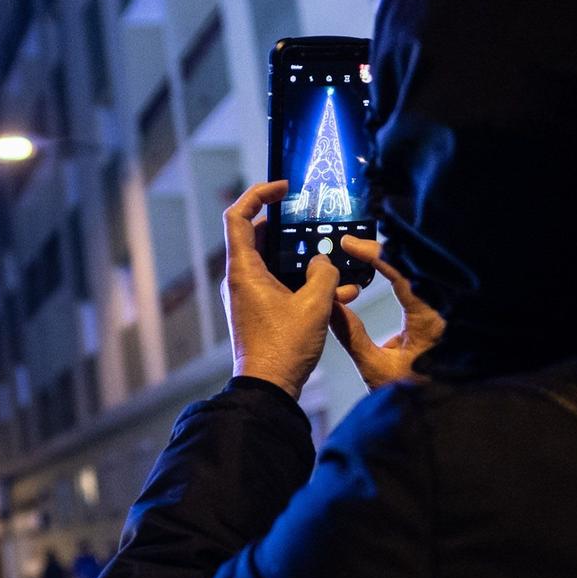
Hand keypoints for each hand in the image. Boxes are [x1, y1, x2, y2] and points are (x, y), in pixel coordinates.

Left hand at [221, 181, 340, 397]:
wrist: (268, 389)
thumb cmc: (283, 348)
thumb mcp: (314, 305)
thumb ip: (323, 274)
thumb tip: (322, 264)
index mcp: (243, 270)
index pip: (237, 216)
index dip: (258, 195)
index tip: (282, 188)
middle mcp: (240, 279)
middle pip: (260, 237)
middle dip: (292, 231)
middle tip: (315, 225)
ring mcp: (248, 296)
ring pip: (276, 264)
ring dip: (306, 263)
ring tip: (339, 268)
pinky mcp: (259, 311)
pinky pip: (281, 285)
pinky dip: (305, 285)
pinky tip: (339, 294)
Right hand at [328, 236, 444, 389]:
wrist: (442, 416)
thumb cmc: (414, 397)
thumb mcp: (376, 369)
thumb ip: (351, 335)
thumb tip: (331, 304)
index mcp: (431, 321)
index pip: (402, 274)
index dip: (374, 254)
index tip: (350, 244)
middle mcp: (443, 312)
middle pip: (412, 266)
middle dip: (383, 250)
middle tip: (354, 244)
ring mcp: (445, 314)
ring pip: (418, 274)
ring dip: (392, 261)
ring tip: (364, 252)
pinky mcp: (441, 319)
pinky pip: (422, 287)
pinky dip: (400, 275)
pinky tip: (383, 269)